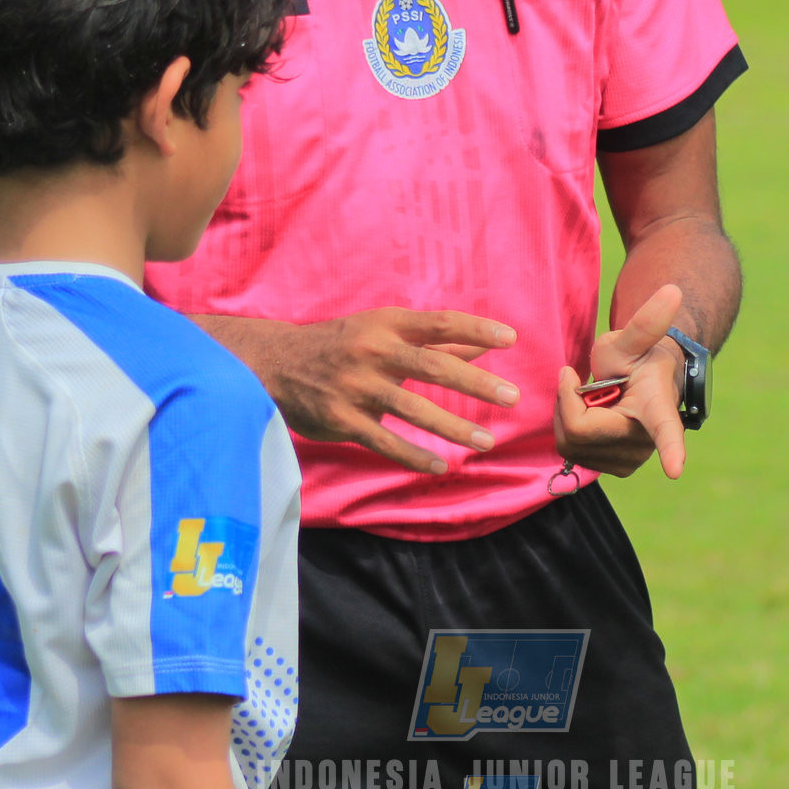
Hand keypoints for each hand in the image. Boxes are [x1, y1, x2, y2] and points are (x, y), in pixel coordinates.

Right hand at [247, 310, 520, 474]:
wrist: (276, 364)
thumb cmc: (342, 344)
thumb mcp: (382, 332)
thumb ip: (432, 342)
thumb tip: (482, 348)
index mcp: (386, 324)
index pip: (439, 323)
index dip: (476, 329)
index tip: (510, 339)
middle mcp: (372, 351)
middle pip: (433, 365)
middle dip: (475, 384)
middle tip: (512, 397)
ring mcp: (356, 386)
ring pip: (412, 408)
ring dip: (453, 426)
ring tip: (485, 441)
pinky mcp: (341, 419)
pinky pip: (383, 441)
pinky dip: (413, 455)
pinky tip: (440, 465)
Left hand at [554, 284, 688, 480]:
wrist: (642, 381)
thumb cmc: (638, 358)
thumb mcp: (633, 339)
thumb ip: (647, 321)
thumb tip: (674, 289)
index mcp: (658, 409)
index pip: (666, 431)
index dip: (671, 450)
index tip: (675, 469)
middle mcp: (647, 443)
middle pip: (581, 429)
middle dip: (570, 400)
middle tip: (585, 380)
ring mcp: (630, 460)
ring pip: (570, 444)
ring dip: (567, 413)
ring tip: (592, 397)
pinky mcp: (614, 468)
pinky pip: (570, 452)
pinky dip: (567, 427)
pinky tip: (587, 413)